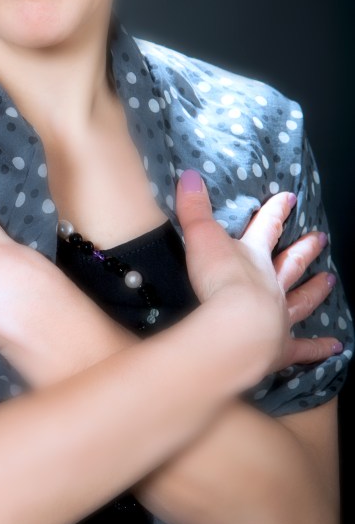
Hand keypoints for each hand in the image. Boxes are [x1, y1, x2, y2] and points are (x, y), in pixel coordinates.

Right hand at [176, 169, 339, 371]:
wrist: (235, 326)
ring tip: (330, 280)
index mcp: (254, 257)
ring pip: (303, 300)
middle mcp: (272, 284)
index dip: (276, 211)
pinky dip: (319, 348)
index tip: (290, 198)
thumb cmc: (218, 281)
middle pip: (292, 263)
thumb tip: (189, 175)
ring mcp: (280, 315)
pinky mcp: (282, 347)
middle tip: (320, 238)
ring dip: (316, 290)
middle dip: (304, 249)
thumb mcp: (200, 237)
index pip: (266, 227)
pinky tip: (335, 347)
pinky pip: (305, 348)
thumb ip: (193, 208)